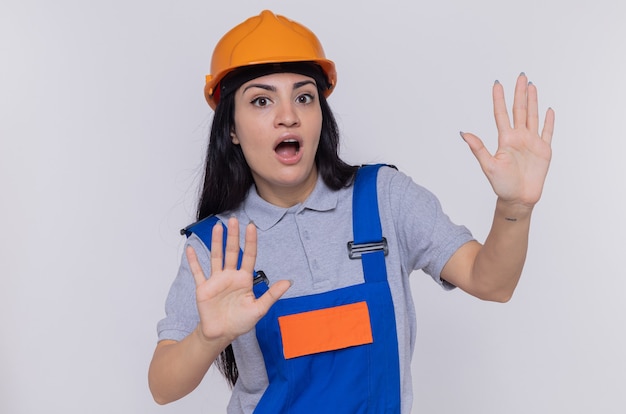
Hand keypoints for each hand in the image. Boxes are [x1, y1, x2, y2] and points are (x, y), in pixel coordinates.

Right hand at [186, 217, 290, 342]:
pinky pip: (198, 272)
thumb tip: (289, 282)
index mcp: (244, 279)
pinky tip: (190, 249)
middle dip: (233, 236)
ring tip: (217, 227)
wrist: (222, 333)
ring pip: (216, 257)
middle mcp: (230, 276)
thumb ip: (272, 295)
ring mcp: (216, 280)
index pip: (249, 256)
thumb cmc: (240, 322)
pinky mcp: (204, 288)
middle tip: (233, 220)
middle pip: (232, 252)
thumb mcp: (259, 309)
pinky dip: (193, 261)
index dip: (250, 241)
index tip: (251, 226)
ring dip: (216, 242)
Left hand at [460, 73, 554, 208]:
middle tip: (521, 76)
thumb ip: (478, 148)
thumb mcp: (488, 166)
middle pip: (519, 110)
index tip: (497, 83)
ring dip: (533, 101)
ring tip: (532, 86)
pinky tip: (548, 110)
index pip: (501, 114)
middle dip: (520, 93)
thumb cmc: (502, 185)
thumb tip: (464, 133)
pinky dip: (549, 121)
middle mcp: (518, 138)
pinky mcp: (544, 151)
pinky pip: (547, 132)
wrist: (518, 199)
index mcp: (505, 139)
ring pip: (533, 117)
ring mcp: (532, 143)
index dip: (499, 99)